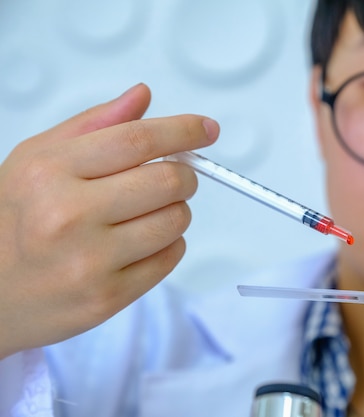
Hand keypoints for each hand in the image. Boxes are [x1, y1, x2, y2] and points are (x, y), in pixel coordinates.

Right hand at [0, 84, 218, 357]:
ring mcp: (89, 262)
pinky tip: (139, 243)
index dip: (182, 130)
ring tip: (145, 214)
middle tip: (174, 177)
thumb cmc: (12, 221)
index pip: (137, 140)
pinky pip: (171, 259)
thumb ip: (94, 125)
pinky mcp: (107, 298)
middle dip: (184, 175)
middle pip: (169, 182)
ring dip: (175, 211)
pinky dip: (168, 245)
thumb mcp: (36, 159)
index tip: (206, 129)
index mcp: (50, 172)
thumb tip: (142, 98)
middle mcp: (68, 216)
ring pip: (176, 221)